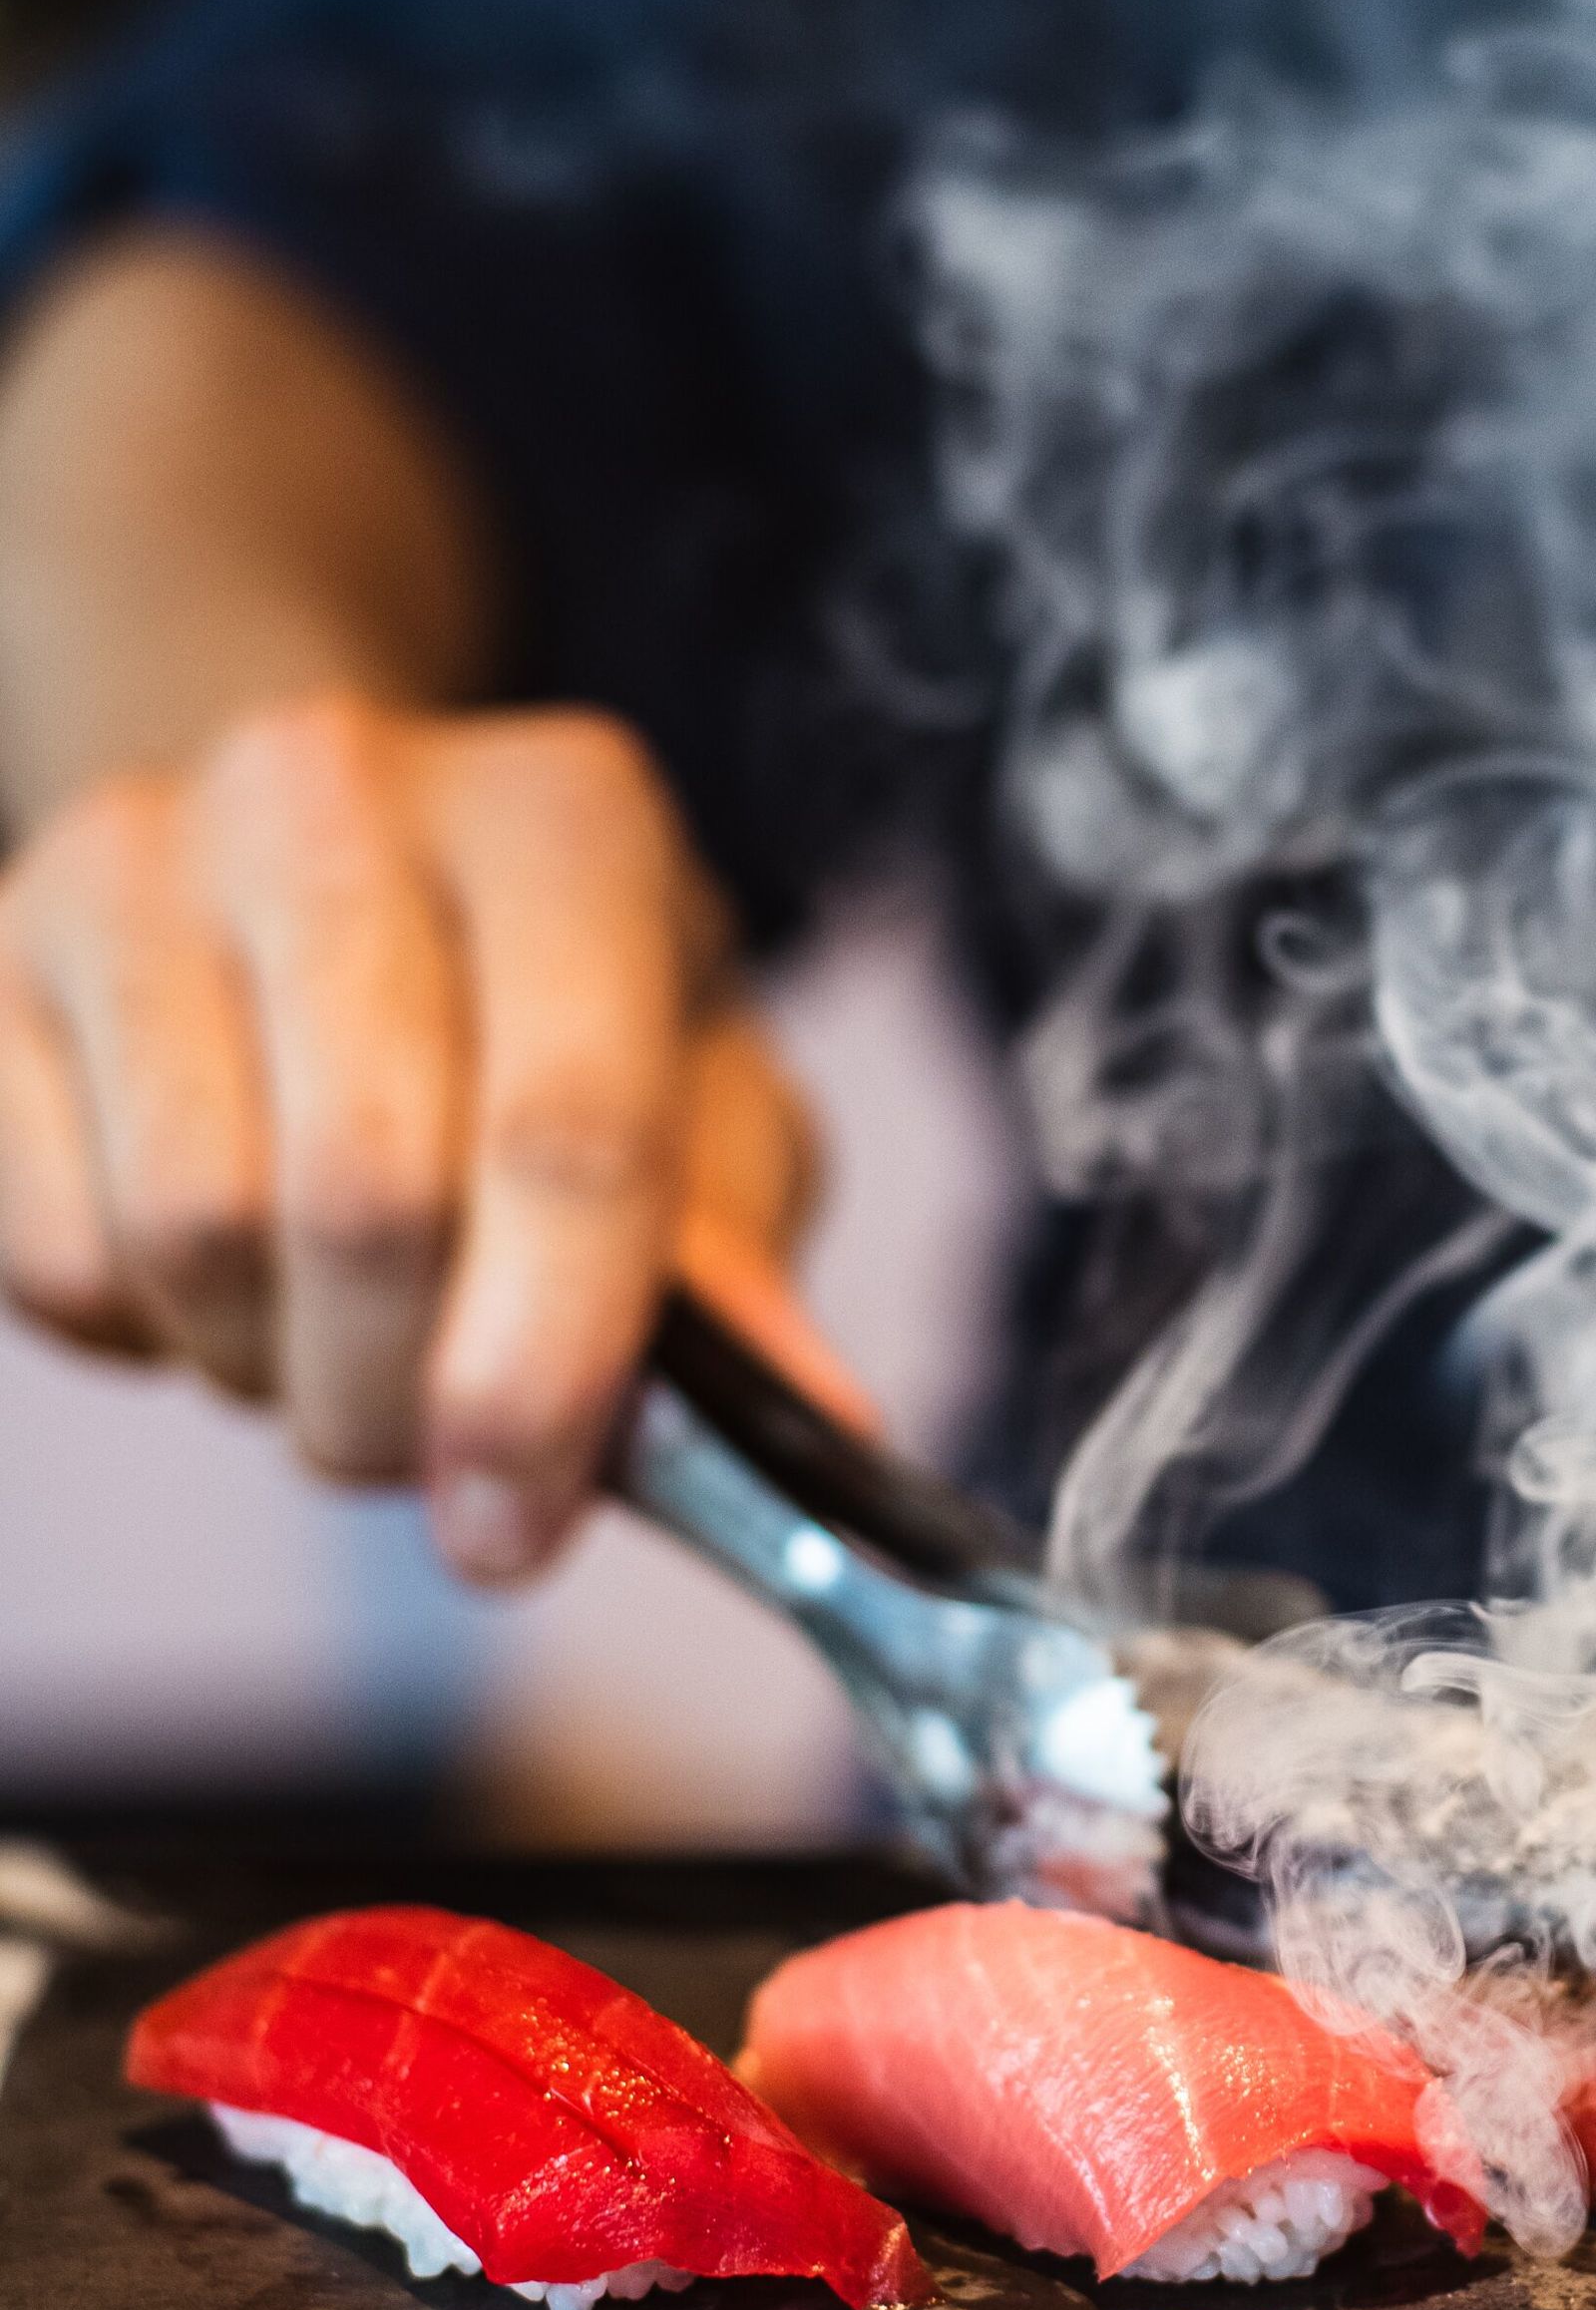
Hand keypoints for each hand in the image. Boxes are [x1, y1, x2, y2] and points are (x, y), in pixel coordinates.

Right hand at [0, 689, 866, 1580]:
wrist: (322, 858)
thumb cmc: (546, 1008)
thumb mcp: (697, 1100)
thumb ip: (736, 1252)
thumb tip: (807, 1411)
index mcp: (564, 816)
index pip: (570, 1126)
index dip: (549, 1365)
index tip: (519, 1521)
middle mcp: (340, 788)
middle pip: (368, 1195)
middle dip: (403, 1396)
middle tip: (433, 1452)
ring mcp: (138, 852)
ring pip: (194, 1230)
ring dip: (273, 1368)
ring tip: (332, 1337)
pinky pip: (53, 1250)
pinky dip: (143, 1333)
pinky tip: (218, 1273)